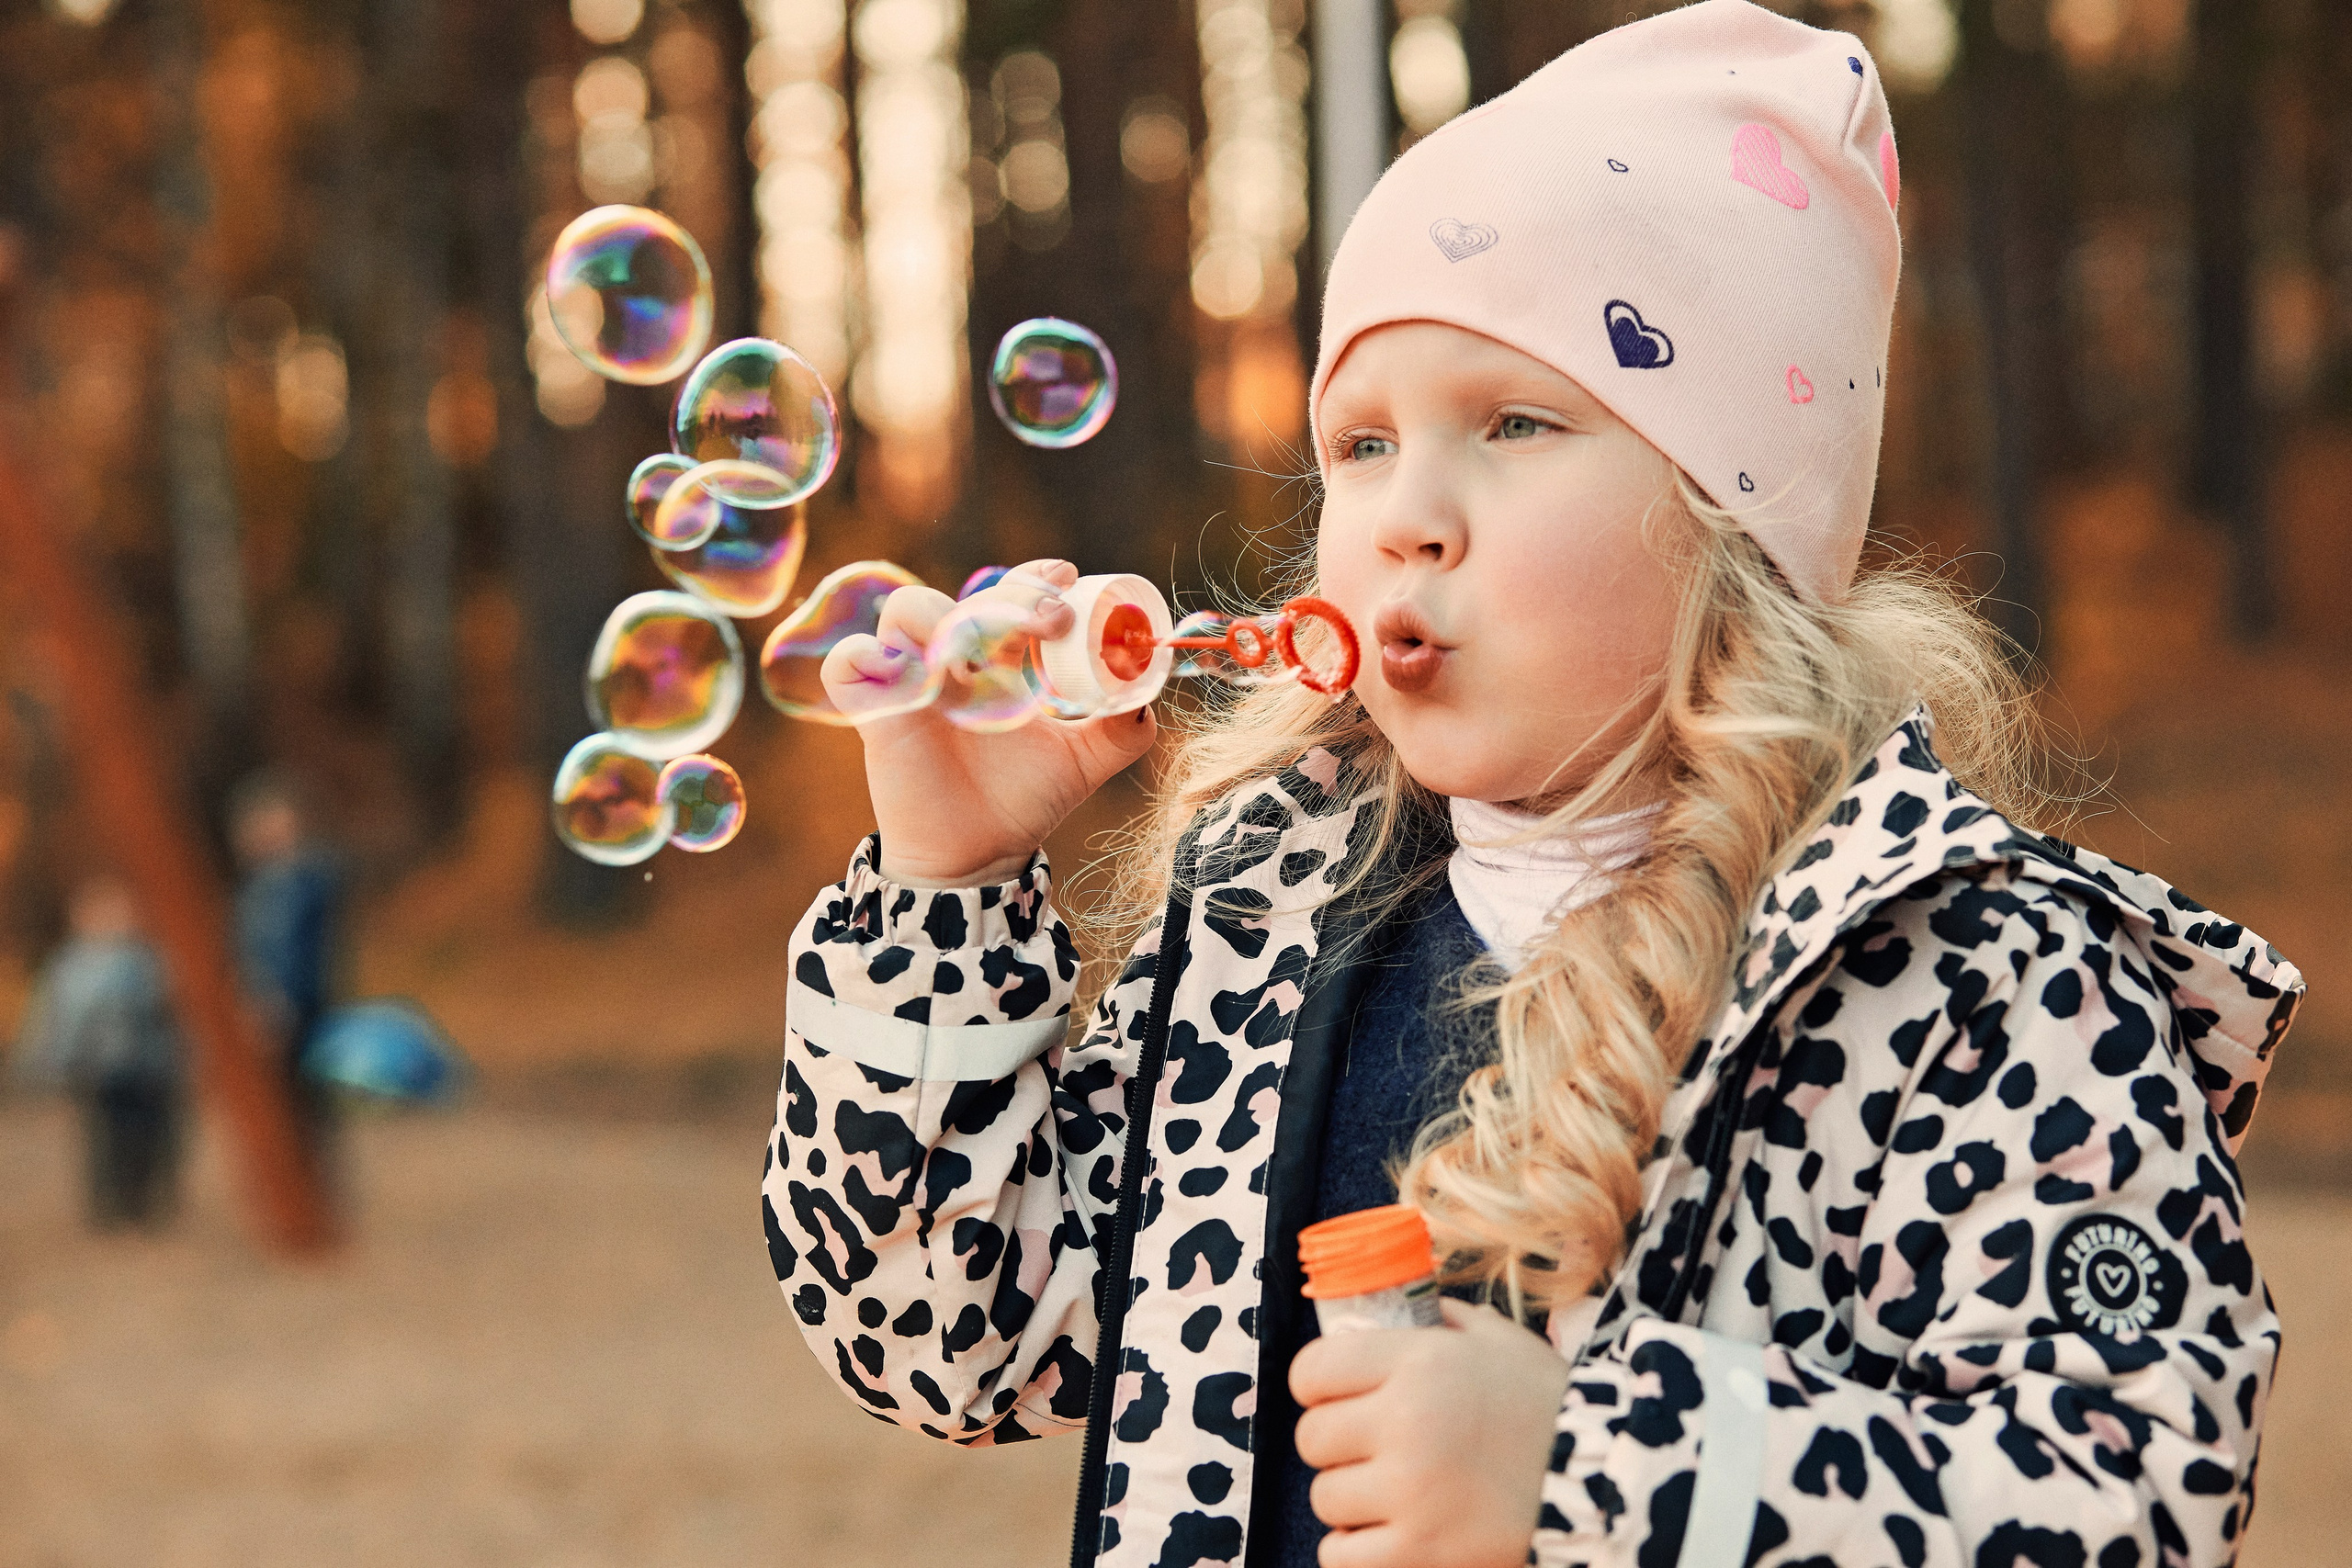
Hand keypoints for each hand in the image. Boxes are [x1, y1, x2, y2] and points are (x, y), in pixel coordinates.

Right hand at [823, 559, 1156, 885]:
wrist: (977, 855)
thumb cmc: (1022, 801)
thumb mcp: (1083, 763)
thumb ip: (1121, 730)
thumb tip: (1147, 697)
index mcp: (1002, 660)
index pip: (1012, 592)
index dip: (1035, 576)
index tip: (1068, 578)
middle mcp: (956, 661)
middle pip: (968, 596)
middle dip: (1009, 598)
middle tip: (1050, 622)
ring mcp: (911, 681)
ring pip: (906, 610)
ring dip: (942, 618)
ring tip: (973, 657)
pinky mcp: (872, 712)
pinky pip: (847, 662)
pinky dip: (863, 656)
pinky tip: (903, 678)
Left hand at [1291, 1298, 1570, 1567]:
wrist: (1610, 1484)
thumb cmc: (1549, 1407)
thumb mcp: (1497, 1341)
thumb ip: (1435, 1322)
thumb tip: (1373, 1318)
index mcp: (1420, 1362)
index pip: (1312, 1370)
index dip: (1319, 1385)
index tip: (1335, 1397)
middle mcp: (1406, 1423)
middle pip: (1313, 1438)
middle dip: (1338, 1444)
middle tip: (1375, 1449)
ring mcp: (1411, 1494)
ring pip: (1327, 1498)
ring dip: (1354, 1499)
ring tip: (1397, 1493)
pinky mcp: (1420, 1553)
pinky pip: (1341, 1556)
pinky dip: (1357, 1550)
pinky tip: (1391, 1534)